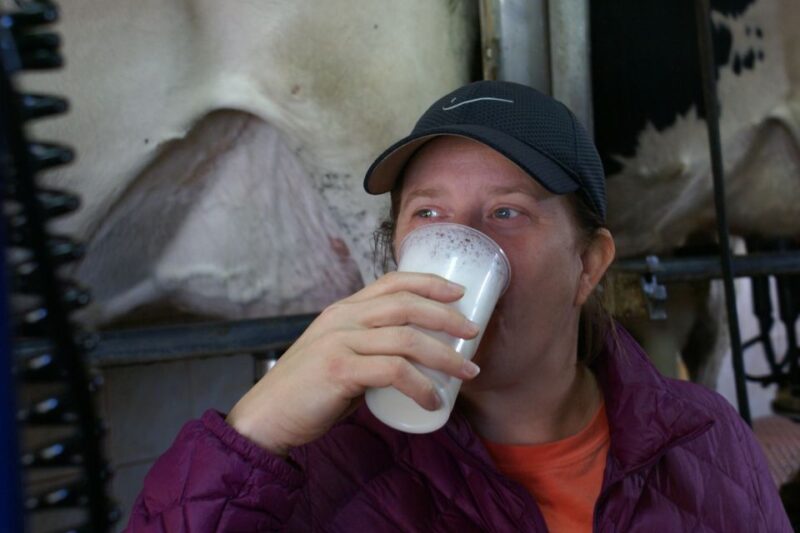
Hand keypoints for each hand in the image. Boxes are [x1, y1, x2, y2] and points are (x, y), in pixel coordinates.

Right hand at [225, 271, 480, 455]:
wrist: (266, 417)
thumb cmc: (308, 392)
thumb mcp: (339, 356)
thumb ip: (368, 349)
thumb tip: (410, 359)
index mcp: (343, 310)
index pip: (391, 281)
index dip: (428, 282)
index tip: (458, 293)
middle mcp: (342, 318)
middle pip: (405, 304)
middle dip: (446, 316)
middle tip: (474, 332)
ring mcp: (339, 341)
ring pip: (406, 338)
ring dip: (444, 356)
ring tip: (467, 372)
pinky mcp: (339, 369)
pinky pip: (393, 371)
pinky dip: (420, 386)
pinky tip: (434, 400)